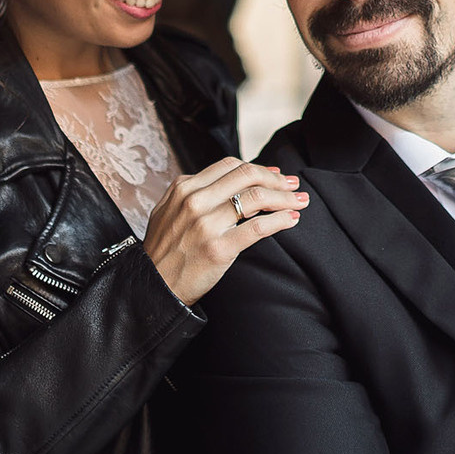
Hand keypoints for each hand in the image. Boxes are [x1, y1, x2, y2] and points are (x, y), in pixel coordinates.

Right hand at [143, 156, 303, 305]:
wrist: (154, 287)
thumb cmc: (164, 251)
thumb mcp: (168, 210)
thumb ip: (193, 192)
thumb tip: (228, 179)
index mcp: (184, 188)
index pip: (230, 166)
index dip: (258, 167)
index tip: (274, 174)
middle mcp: (195, 201)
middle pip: (247, 176)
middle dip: (276, 178)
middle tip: (292, 184)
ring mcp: (206, 224)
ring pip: (256, 198)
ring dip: (284, 197)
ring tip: (300, 200)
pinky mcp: (219, 248)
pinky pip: (258, 227)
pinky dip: (280, 220)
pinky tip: (292, 218)